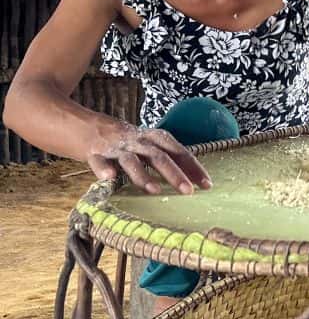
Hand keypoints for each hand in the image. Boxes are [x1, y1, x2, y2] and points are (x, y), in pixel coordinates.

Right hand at [87, 125, 210, 194]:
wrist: (91, 126)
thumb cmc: (129, 142)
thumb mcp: (151, 145)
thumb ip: (170, 159)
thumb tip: (194, 179)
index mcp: (156, 138)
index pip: (179, 152)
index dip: (194, 168)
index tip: (207, 185)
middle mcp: (139, 141)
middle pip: (159, 156)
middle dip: (175, 174)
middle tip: (188, 191)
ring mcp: (117, 147)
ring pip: (131, 160)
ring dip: (143, 175)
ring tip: (154, 190)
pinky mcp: (95, 153)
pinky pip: (99, 161)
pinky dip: (104, 168)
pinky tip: (109, 178)